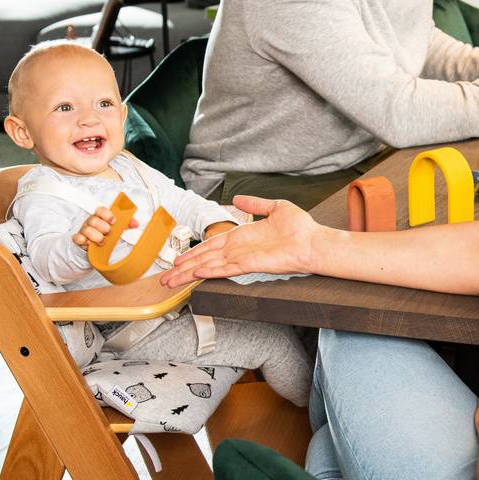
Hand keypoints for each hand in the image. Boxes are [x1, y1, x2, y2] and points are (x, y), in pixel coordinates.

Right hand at [71, 206, 137, 248]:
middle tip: (108, 231)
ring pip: (86, 229)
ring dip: (95, 235)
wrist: (96, 246)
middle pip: (93, 220)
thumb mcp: (117, 228)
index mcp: (100, 216)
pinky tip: (88, 243)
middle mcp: (91, 222)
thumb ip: (126, 224)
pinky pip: (77, 238)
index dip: (106, 214)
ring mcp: (84, 230)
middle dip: (101, 226)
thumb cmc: (107, 233)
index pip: (100, 210)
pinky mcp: (79, 239)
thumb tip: (135, 223)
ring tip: (102, 241)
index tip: (113, 220)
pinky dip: (82, 240)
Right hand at [160, 194, 320, 287]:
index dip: (193, 253)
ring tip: (171, 281)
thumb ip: (255, 204)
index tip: (178, 260)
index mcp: (241, 238)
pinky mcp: (249, 265)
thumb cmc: (300, 228)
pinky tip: (196, 274)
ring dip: (189, 273)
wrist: (313, 241)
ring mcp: (242, 258)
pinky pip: (225, 269)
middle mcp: (238, 250)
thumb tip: (238, 198)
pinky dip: (210, 272)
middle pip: (204, 260)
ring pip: (209, 267)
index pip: (211, 246)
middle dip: (184, 268)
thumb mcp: (275, 207)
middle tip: (165, 278)